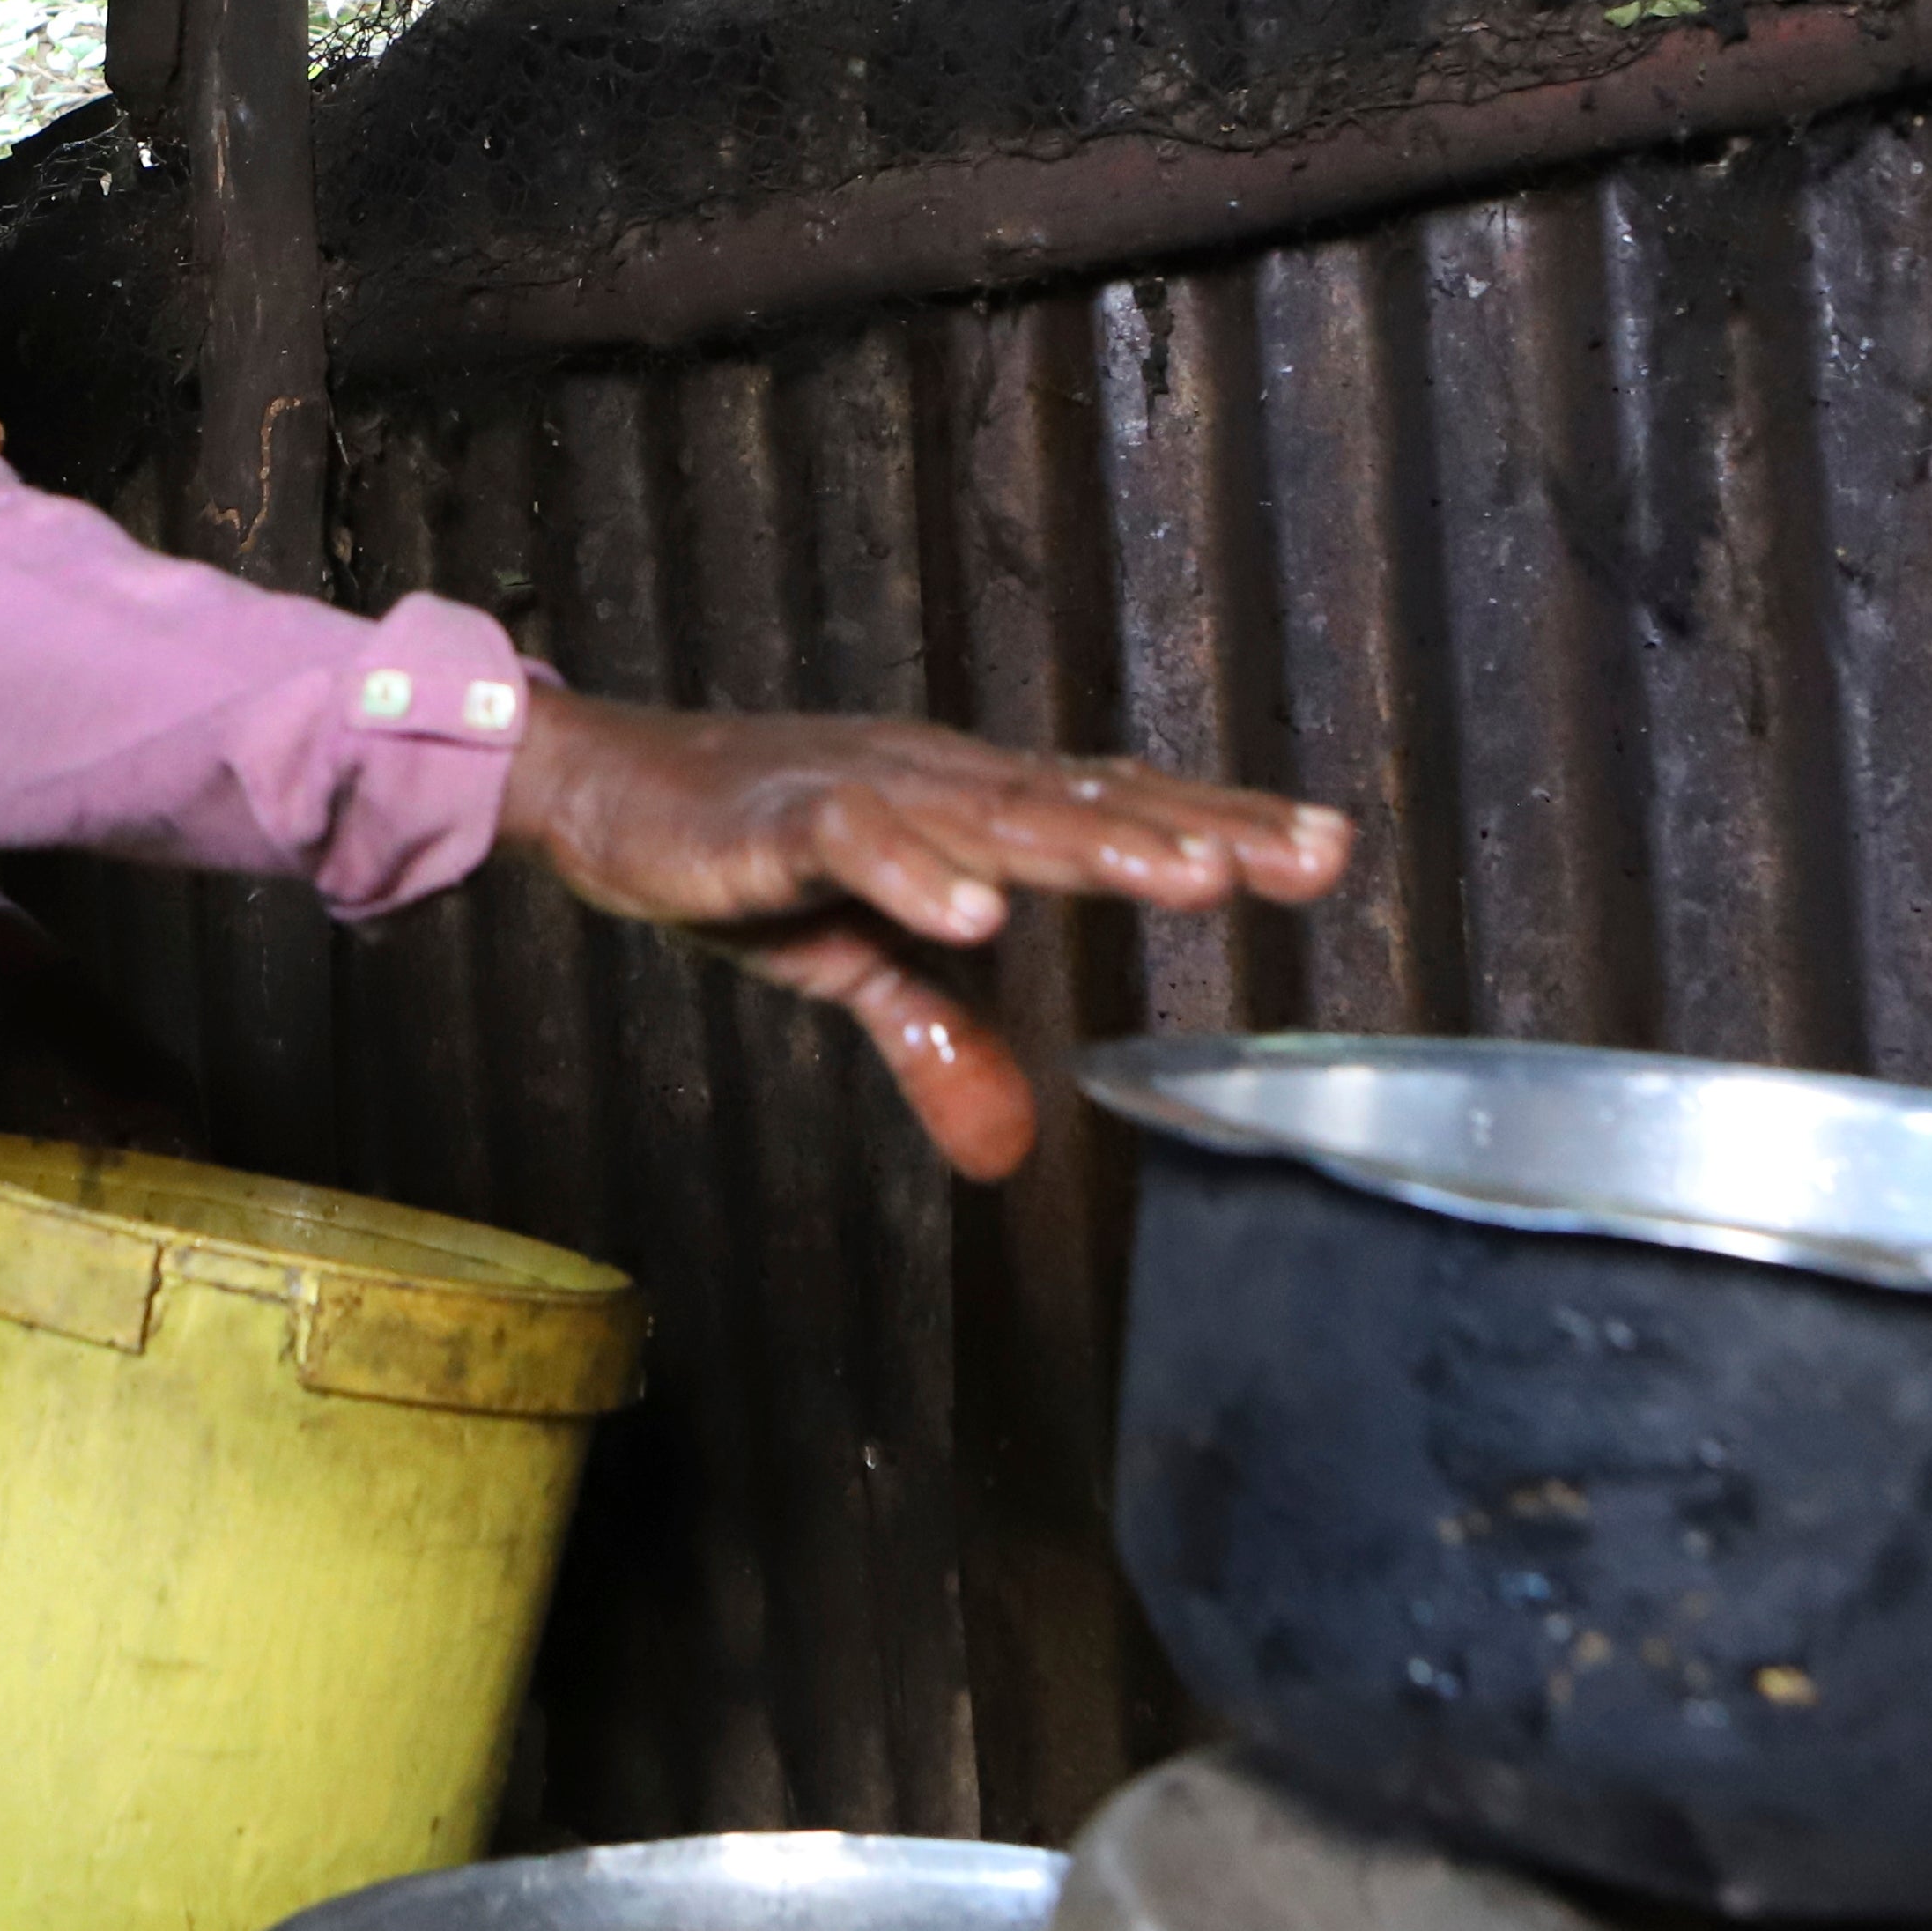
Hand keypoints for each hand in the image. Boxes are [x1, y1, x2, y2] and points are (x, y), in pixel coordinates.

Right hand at [494, 687, 1346, 1181]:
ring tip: (1192, 876)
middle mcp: (939, 782)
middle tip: (1312, 853)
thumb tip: (1010, 1148)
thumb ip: (937, 1038)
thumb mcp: (853, 962)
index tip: (1329, 846)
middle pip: (1089, 803)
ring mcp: (865, 791)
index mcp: (969, 806)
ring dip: (1095, 845)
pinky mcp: (781, 819)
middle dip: (1203, 828)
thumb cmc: (740, 855)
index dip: (1219, 822)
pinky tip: (977, 909)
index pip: (1113, 808)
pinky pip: (857, 841)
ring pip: (997, 814)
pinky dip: (916, 872)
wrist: (602, 789)